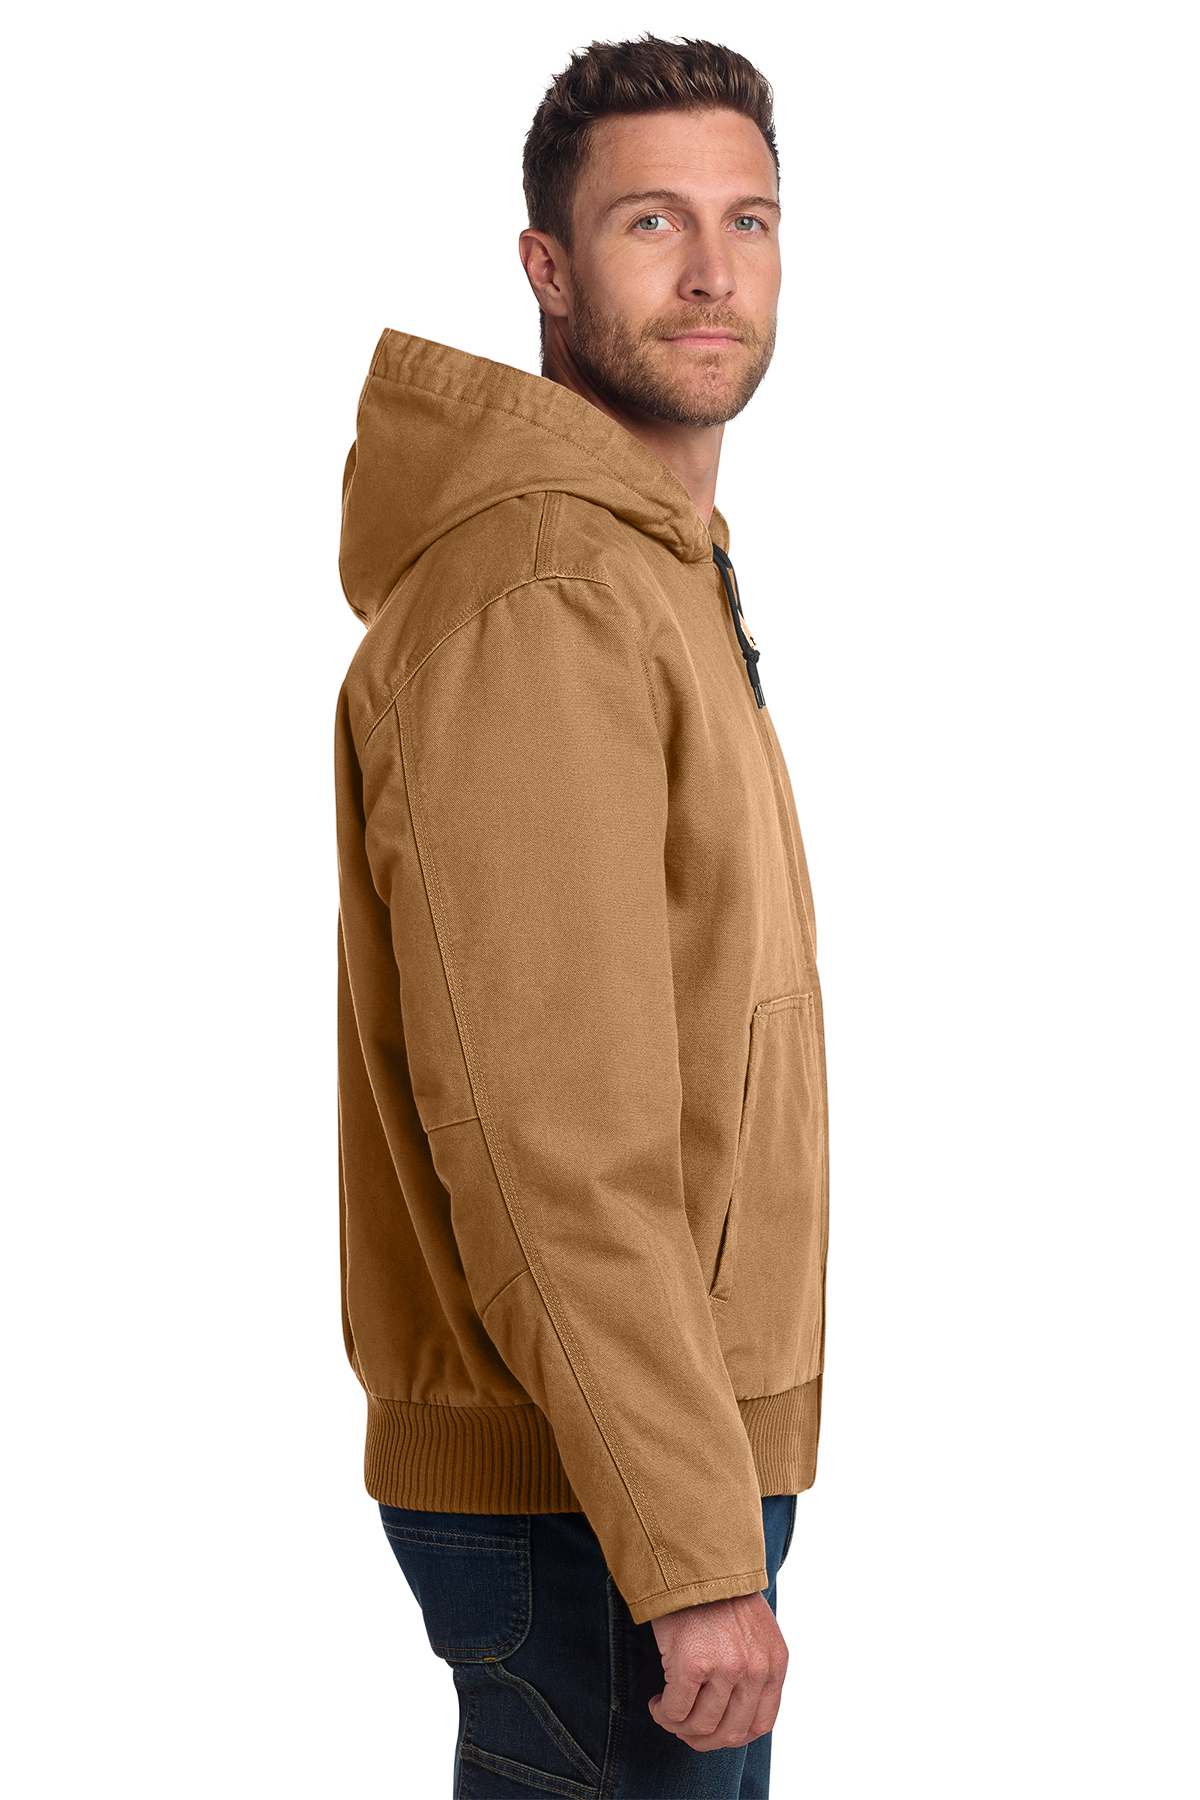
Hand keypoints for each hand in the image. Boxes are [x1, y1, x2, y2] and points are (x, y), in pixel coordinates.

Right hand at [647, 1590, 787, 1751]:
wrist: (693, 1560)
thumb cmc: (717, 1594)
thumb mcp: (755, 1631)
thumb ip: (754, 1668)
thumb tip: (732, 1714)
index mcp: (775, 1662)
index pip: (761, 1724)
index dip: (732, 1735)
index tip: (713, 1730)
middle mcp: (755, 1669)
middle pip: (731, 1733)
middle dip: (703, 1738)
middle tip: (684, 1727)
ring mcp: (726, 1668)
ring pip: (702, 1726)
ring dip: (679, 1726)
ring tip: (667, 1711)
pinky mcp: (693, 1663)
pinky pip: (676, 1710)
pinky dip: (664, 1714)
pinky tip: (657, 1703)